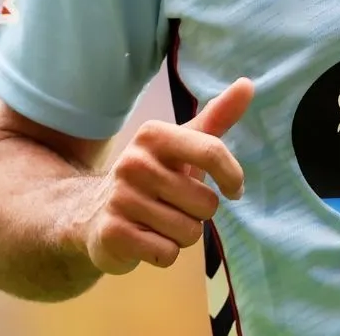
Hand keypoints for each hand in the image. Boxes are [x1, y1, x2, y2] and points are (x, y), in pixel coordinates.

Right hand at [81, 78, 252, 273]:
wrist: (92, 213)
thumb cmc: (152, 176)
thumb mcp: (182, 144)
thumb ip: (217, 117)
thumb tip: (248, 84)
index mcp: (154, 135)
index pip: (212, 151)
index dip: (232, 176)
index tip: (234, 189)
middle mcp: (134, 163)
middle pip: (206, 203)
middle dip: (199, 213)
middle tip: (175, 205)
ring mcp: (121, 199)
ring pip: (189, 232)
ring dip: (182, 235)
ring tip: (159, 222)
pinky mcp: (113, 234)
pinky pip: (168, 254)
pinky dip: (165, 253)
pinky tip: (146, 239)